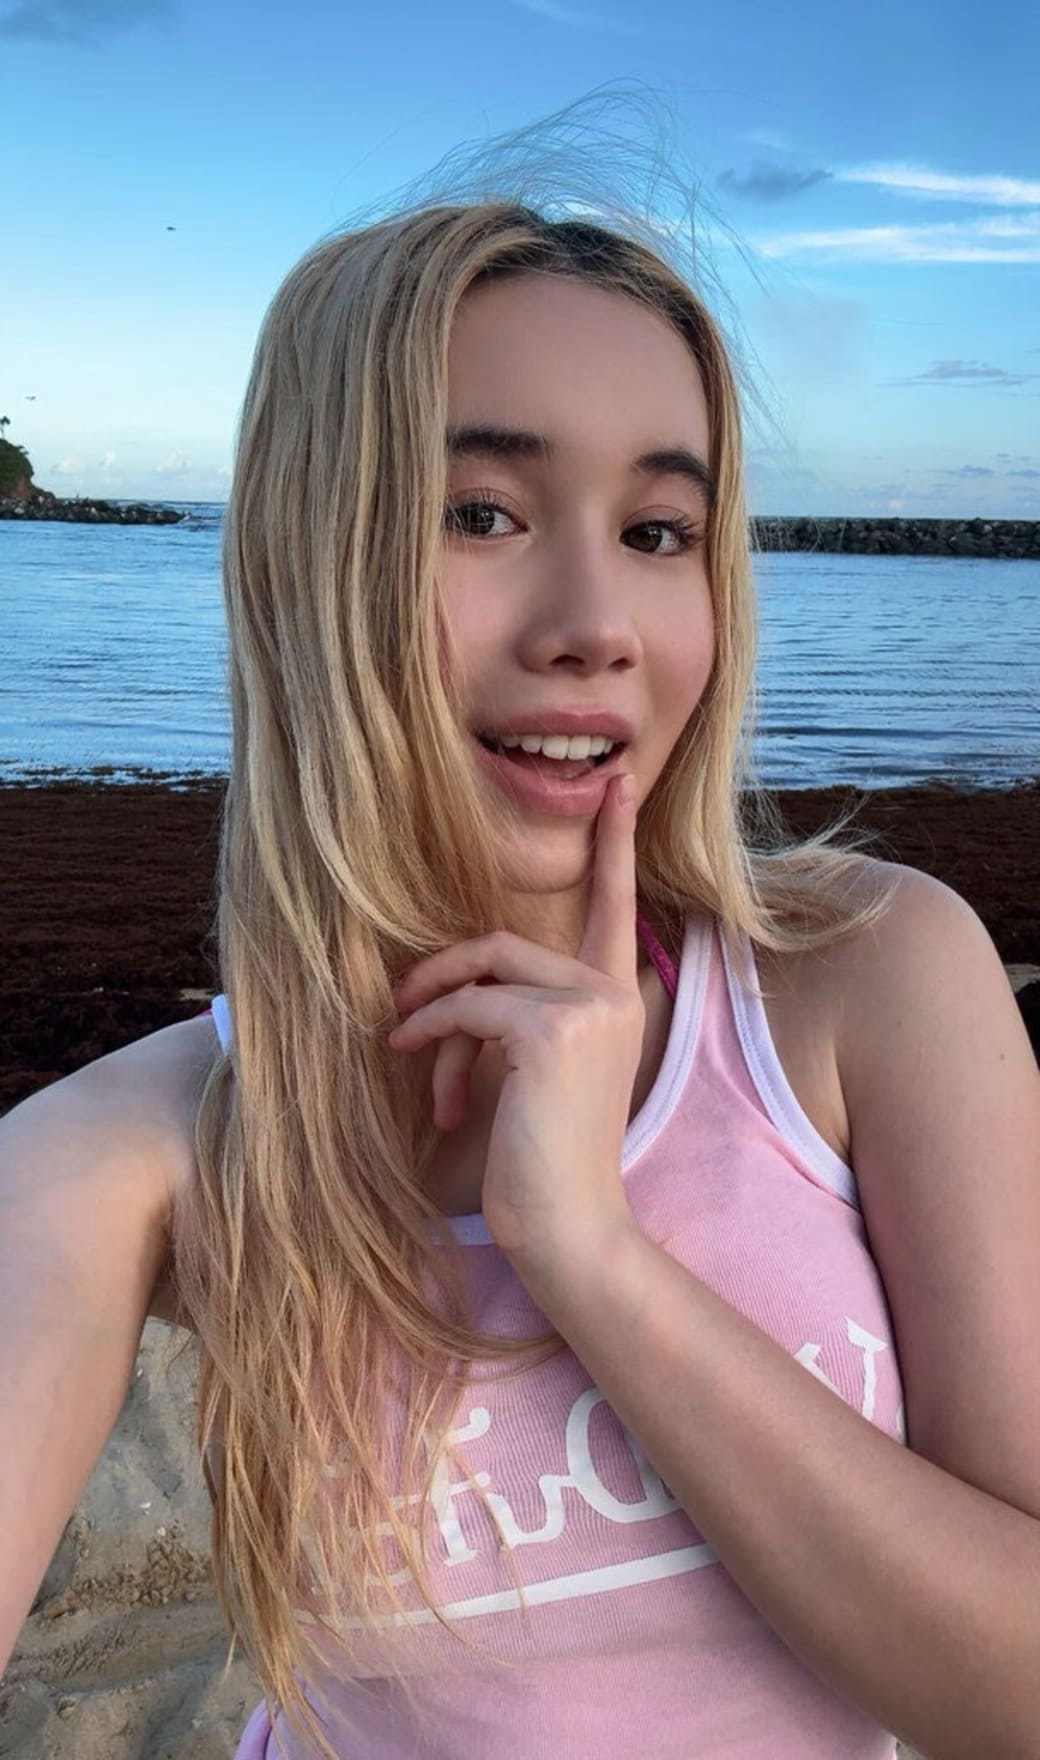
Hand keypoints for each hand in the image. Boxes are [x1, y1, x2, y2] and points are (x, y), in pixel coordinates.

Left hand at [387, 772, 644, 1271]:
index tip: (617, 784)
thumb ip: (513, 1015)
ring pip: (482, 976)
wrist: (569, 1228)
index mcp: (616, 998)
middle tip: (401, 1019)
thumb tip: (447, 987)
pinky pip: (470, 1008)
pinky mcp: (554, 1028)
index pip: (616, 905)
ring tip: (413, 1065)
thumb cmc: (541, 1161)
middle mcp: (613, 992)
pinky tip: (422, 1075)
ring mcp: (589, 1005)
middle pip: (504, 943)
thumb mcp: (532, 1073)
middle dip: (441, 979)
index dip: (614, 842)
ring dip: (432, 1017)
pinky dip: (432, 1034)